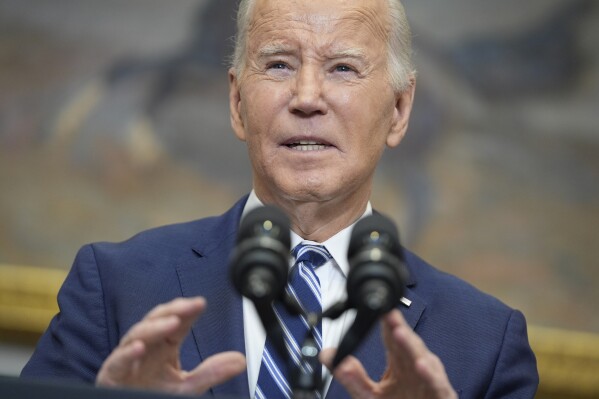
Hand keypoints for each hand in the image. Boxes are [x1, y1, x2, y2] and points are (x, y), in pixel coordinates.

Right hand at [96, 297, 245, 394]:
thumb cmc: (152, 393)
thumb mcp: (187, 387)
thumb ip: (211, 373)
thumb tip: (240, 360)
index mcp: (163, 346)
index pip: (176, 322)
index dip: (187, 311)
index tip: (201, 303)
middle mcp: (145, 347)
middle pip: (156, 319)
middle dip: (173, 310)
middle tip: (191, 305)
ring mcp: (127, 358)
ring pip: (137, 334)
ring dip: (154, 327)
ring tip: (172, 322)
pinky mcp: (112, 375)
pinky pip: (117, 361)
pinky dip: (127, 353)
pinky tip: (138, 348)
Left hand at [321, 309, 456, 398]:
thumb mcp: (369, 394)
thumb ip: (349, 375)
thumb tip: (326, 354)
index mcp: (399, 362)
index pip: (391, 337)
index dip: (384, 322)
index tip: (376, 306)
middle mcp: (415, 366)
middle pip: (406, 342)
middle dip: (397, 327)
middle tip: (387, 312)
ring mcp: (428, 379)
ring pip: (421, 358)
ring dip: (411, 346)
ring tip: (399, 333)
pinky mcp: (439, 394)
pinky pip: (436, 382)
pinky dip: (430, 374)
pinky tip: (421, 365)